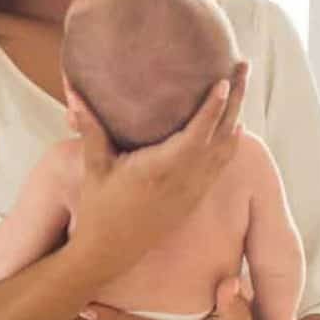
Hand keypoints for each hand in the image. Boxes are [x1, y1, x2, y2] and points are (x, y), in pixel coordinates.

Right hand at [64, 63, 248, 281]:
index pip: (197, 132)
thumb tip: (74, 92)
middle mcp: (184, 179)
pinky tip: (234, 126)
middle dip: (236, 99)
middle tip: (244, 68)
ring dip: (237, 116)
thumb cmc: (98, 208)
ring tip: (242, 88)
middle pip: (222, 134)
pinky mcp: (193, 198)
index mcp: (161, 168)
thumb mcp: (93, 166)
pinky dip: (231, 142)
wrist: (109, 252)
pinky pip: (221, 165)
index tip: (223, 80)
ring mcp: (192, 190)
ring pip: (227, 149)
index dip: (213, 105)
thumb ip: (90, 127)